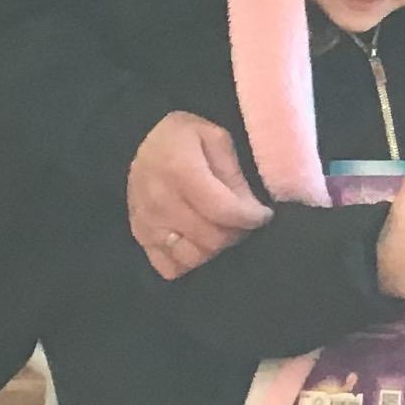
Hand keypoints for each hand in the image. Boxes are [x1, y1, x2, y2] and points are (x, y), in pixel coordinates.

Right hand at [128, 111, 272, 278]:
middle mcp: (159, 201)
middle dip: (237, 233)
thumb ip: (234, 174)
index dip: (250, 218)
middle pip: (210, 238)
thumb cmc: (185, 137)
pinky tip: (199, 242)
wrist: (143, 140)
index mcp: (179, 169)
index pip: (223, 210)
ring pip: (192, 258)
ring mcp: (146, 223)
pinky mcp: (140, 237)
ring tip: (223, 229)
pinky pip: (170, 267)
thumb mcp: (216, 138)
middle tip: (244, 221)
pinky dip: (189, 261)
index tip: (263, 214)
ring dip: (215, 248)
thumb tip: (250, 208)